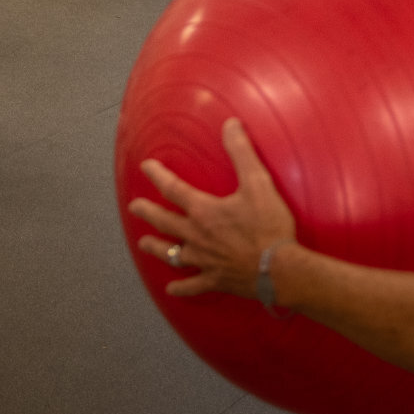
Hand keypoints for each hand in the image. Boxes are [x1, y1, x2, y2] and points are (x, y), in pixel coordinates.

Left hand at [129, 119, 296, 299]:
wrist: (279, 269)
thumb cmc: (268, 226)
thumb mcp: (258, 183)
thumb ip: (242, 152)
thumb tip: (230, 125)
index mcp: (204, 211)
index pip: (173, 189)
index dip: (158, 176)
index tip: (146, 167)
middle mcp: (197, 236)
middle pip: (165, 222)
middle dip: (148, 212)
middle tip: (134, 206)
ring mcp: (205, 260)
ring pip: (173, 254)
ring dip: (157, 247)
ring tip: (144, 243)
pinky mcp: (216, 280)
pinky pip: (193, 285)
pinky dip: (182, 287)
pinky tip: (172, 289)